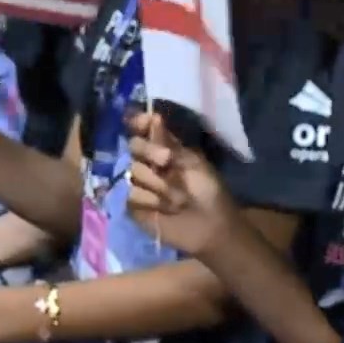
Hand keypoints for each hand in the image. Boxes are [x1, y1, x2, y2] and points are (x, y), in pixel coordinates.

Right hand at [125, 111, 242, 258]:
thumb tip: (153, 117)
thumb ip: (169, 142)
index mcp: (165, 149)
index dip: (140, 123)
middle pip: (134, 147)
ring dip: (158, 184)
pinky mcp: (134, 207)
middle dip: (150, 151)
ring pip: (133, 172)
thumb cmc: (208, 191)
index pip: (143, 130)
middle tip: (167, 160)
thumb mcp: (193, 162)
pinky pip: (132, 195)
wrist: (211, 225)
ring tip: (177, 198)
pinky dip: (151, 201)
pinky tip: (165, 210)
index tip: (143, 122)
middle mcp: (149, 164)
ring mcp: (140, 185)